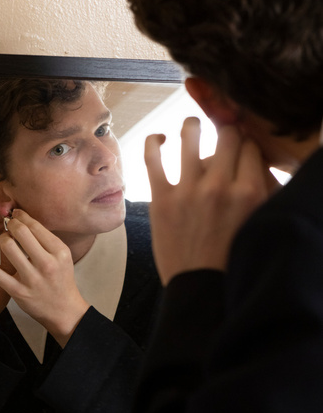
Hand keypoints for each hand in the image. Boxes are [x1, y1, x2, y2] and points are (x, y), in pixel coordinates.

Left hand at [0, 209, 89, 346]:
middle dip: (10, 224)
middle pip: (21, 232)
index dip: (21, 216)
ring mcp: (31, 278)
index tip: (15, 214)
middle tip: (8, 225)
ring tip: (3, 240)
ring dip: (1, 238)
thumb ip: (46, 239)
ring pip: (7, 247)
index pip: (35, 226)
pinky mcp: (17, 291)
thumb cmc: (61, 278)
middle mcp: (47, 264)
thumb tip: (25, 218)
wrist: (63, 310)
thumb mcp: (62, 256)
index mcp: (59, 252)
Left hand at [145, 118, 271, 285]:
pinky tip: (160, 139)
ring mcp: (188, 191)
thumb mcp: (256, 221)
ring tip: (192, 125)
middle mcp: (219, 187)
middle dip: (227, 131)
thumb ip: (258, 189)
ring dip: (192, 125)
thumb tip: (252, 161)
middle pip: (227, 135)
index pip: (251, 146)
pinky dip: (154, 142)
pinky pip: (152, 157)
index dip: (246, 142)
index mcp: (249, 192)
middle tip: (222, 135)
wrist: (200, 287)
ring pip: (190, 135)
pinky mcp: (160, 198)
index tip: (240, 145)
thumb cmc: (229, 257)